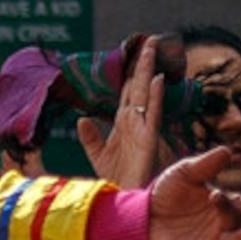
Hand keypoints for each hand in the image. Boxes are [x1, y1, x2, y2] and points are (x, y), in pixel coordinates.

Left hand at [80, 40, 162, 190]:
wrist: (123, 199)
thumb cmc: (115, 179)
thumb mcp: (97, 156)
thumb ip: (90, 137)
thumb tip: (82, 118)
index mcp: (123, 123)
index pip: (129, 92)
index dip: (131, 73)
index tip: (135, 52)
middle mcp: (135, 122)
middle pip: (139, 87)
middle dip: (143, 64)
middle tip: (150, 41)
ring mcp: (143, 129)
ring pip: (146, 94)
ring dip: (149, 71)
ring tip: (153, 48)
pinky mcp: (148, 141)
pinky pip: (153, 116)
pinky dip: (156, 98)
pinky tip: (158, 81)